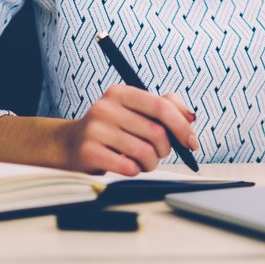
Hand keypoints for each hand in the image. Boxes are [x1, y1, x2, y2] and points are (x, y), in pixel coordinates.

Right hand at [61, 85, 197, 174]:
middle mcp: (106, 107)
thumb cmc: (115, 126)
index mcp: (121, 92)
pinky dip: (136, 171)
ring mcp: (95, 129)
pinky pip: (128, 167)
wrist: (73, 143)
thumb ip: (168, 106)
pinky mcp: (88, 152)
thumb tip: (191, 117)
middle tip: (160, 152)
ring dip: (151, 162)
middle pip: (156, 132)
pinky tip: (129, 166)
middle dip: (165, 148)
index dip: (181, 126)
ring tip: (143, 160)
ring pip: (144, 152)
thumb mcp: (138, 109)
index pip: (161, 106)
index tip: (191, 142)